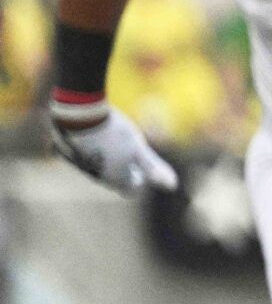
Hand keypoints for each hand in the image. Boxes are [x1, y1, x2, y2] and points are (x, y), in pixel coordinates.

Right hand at [49, 103, 177, 195]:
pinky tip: (92, 133)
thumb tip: (173, 186)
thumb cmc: (113, 131)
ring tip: (111, 141)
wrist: (78, 113)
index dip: (139, 180)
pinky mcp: (65, 151)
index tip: (142, 169)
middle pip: (112, 179)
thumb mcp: (138, 148)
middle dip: (122, 170)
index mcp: (115, 178)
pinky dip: (88, 148)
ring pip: (95, 167)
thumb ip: (153, 168)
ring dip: (104, 158)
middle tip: (129, 153)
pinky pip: (79, 154)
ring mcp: (79, 164)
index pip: (130, 189)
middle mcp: (95, 176)